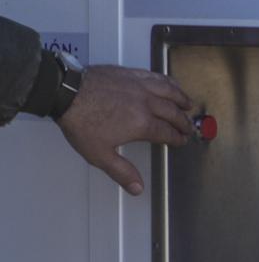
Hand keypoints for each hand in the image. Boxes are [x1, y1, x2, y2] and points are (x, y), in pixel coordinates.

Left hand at [56, 65, 193, 195]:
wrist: (66, 92)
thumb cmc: (81, 121)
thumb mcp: (99, 154)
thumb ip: (121, 171)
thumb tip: (137, 188)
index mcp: (142, 124)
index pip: (167, 132)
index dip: (176, 138)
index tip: (181, 140)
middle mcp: (146, 103)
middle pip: (173, 113)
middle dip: (183, 121)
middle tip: (188, 127)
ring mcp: (140, 86)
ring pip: (169, 91)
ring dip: (181, 99)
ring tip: (188, 104)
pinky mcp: (131, 74)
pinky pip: (156, 77)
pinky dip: (167, 81)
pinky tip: (169, 83)